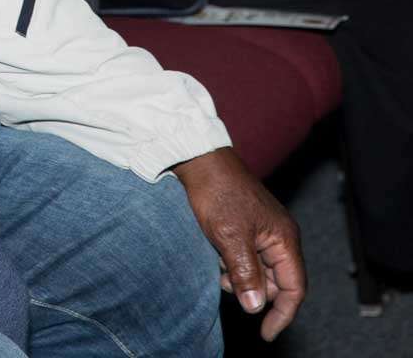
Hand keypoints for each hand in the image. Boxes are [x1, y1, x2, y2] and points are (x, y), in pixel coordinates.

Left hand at [173, 148, 305, 341]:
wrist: (199, 160)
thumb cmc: (217, 193)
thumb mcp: (230, 238)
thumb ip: (246, 274)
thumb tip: (256, 307)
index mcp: (285, 239)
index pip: (294, 288)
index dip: (283, 314)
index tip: (266, 333)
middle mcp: (280, 237)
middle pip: (278, 282)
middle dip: (256, 292)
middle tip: (230, 289)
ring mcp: (264, 231)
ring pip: (260, 270)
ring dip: (242, 278)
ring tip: (220, 268)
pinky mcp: (247, 227)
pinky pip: (247, 257)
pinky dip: (234, 265)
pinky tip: (216, 257)